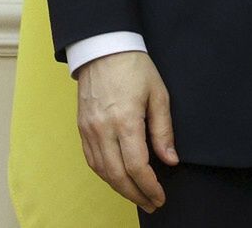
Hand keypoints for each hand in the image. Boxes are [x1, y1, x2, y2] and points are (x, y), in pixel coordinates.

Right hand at [76, 50, 177, 212]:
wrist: (102, 46)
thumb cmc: (133, 67)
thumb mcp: (158, 94)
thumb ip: (163, 130)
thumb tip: (169, 160)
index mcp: (125, 120)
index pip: (137, 167)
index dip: (150, 187)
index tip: (160, 196)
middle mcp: (103, 128)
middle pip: (118, 175)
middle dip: (136, 195)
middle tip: (151, 204)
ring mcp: (89, 128)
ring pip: (102, 171)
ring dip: (120, 188)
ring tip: (137, 196)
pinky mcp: (81, 126)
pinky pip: (91, 159)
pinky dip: (104, 174)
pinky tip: (117, 178)